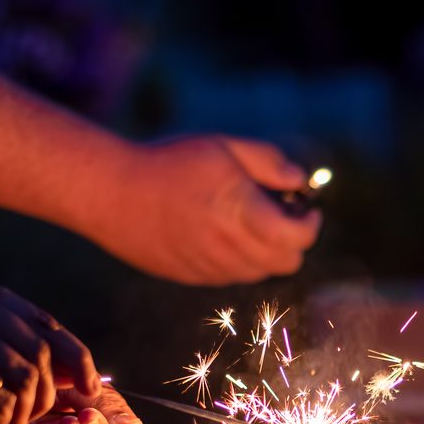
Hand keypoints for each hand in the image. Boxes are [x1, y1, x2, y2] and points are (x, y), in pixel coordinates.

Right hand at [96, 136, 322, 284]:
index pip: (299, 239)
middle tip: (280, 214)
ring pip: (259, 272)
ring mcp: (211, 268)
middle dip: (292, 241)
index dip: (311, 224)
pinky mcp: (192, 278)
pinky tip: (218, 231)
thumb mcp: (223, 146)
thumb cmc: (169, 164)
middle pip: (286, 263)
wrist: (113, 195)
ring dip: (265, 251)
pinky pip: (231, 276)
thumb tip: (298, 180)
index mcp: (243, 214)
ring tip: (246, 220)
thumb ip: (268, 162)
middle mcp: (231, 249)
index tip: (306, 208)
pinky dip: (238, 259)